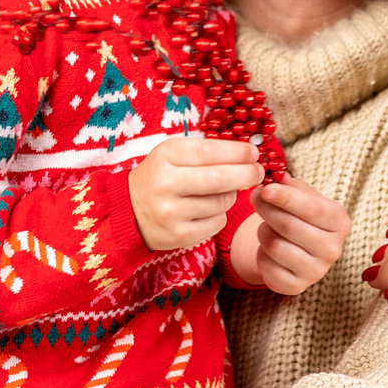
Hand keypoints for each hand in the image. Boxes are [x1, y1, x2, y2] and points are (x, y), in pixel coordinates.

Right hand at [130, 138, 265, 251]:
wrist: (128, 211)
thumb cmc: (160, 177)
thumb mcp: (172, 155)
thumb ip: (205, 151)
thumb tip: (247, 153)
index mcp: (165, 156)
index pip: (210, 152)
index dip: (238, 152)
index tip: (254, 152)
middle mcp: (166, 184)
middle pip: (220, 179)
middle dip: (247, 173)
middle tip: (258, 172)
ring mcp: (171, 213)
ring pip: (222, 202)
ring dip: (231, 195)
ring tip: (221, 191)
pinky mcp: (179, 235)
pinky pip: (217, 222)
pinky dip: (221, 214)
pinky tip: (209, 209)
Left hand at [230, 177, 348, 294]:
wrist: (300, 252)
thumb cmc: (303, 219)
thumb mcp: (304, 198)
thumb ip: (294, 187)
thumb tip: (281, 178)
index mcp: (339, 222)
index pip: (312, 209)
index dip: (286, 198)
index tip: (265, 188)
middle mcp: (333, 249)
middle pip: (290, 226)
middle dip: (267, 209)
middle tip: (256, 197)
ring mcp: (317, 271)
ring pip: (276, 246)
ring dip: (263, 232)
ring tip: (266, 226)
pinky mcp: (297, 287)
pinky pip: (269, 268)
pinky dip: (262, 255)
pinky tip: (267, 249)